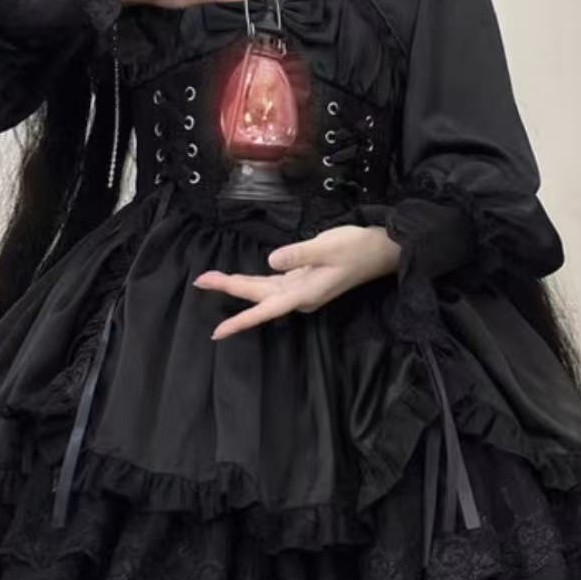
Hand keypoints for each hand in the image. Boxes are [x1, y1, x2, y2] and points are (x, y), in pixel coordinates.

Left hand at [193, 224, 400, 339]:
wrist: (381, 251)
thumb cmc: (357, 249)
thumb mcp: (328, 247)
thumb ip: (299, 254)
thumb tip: (271, 261)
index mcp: (303, 293)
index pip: (265, 310)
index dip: (240, 320)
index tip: (217, 332)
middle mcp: (299, 296)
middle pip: (257, 297)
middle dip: (228, 289)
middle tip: (199, 280)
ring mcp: (300, 289)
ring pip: (262, 291)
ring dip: (237, 285)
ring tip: (210, 278)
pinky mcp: (303, 280)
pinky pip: (272, 285)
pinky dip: (253, 281)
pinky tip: (239, 279)